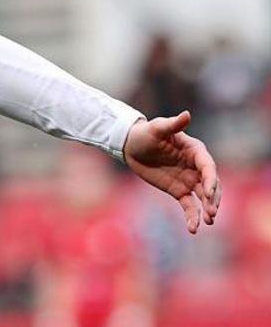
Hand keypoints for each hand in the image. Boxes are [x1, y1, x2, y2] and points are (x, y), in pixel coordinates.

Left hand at [122, 111, 219, 234]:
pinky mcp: (179, 191)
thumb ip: (172, 124)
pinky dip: (193, 217)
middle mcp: (196, 167)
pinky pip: (189, 206)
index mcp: (195, 151)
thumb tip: (187, 114)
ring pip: (204, 198)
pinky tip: (192, 229)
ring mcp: (189, 180)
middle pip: (211, 185)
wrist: (130, 146)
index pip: (208, 167)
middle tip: (212, 212)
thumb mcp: (157, 128)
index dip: (211, 180)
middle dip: (213, 199)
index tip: (209, 192)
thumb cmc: (145, 133)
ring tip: (208, 221)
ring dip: (208, 210)